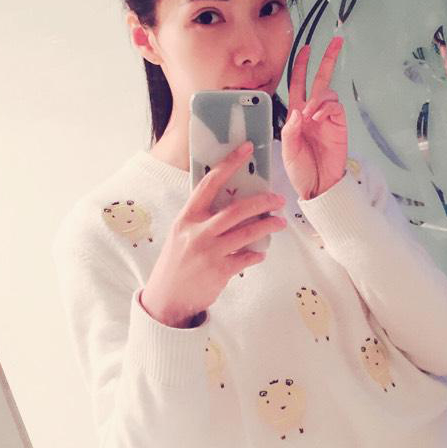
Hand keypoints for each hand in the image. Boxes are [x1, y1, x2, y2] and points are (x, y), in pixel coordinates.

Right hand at [141, 141, 286, 326]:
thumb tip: (231, 201)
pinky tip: (261, 253)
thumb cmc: (177, 261)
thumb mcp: (182, 233)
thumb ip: (202, 218)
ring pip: (247, 233)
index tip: (246, 148)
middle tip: (278, 199)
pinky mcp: (219, 272)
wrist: (166, 299)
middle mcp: (197, 232)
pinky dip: (257, 255)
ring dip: (267, 226)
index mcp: (187, 217)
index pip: (209, 183)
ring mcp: (209, 253)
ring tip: (280, 223)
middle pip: (236, 210)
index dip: (229, 164)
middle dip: (262, 202)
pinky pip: (246, 258)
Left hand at [281, 36, 347, 199]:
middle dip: (327, 59)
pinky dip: (325, 108)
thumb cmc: (301, 170)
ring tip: (311, 115)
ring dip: (318, 98)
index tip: (306, 48)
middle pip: (321, 79)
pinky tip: (318, 119)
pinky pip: (335, 106)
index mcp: (297, 115)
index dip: (301, 66)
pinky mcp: (339, 125)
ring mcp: (327, 118)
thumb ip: (290, 130)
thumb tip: (299, 111)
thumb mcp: (288, 150)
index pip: (299, 84)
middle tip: (336, 41)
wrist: (318, 186)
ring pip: (327, 92)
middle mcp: (313, 112)